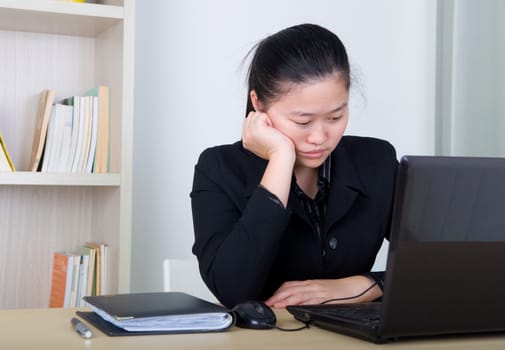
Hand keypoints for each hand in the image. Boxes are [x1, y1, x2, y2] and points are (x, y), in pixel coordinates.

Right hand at [242, 111, 294, 160]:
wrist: (281, 155)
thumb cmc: (277, 149)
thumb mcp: (263, 141)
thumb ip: (257, 132)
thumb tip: (258, 119)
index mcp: (246, 140)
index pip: (248, 121)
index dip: (259, 123)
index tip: (267, 134)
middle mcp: (246, 136)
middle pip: (251, 116)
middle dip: (261, 120)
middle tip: (269, 133)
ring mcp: (250, 132)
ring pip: (256, 114)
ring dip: (266, 120)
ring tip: (270, 132)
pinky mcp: (256, 128)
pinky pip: (262, 115)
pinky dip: (269, 120)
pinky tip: (272, 130)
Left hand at [265, 276, 381, 307]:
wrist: (356, 286)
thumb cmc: (341, 290)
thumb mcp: (321, 289)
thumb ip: (309, 293)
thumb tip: (296, 301)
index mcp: (310, 283)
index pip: (289, 285)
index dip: (278, 292)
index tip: (269, 299)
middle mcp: (312, 285)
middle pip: (290, 289)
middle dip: (277, 297)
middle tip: (267, 303)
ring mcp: (318, 291)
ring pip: (297, 294)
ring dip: (284, 300)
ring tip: (275, 305)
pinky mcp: (325, 297)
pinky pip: (310, 300)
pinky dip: (300, 303)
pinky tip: (293, 307)